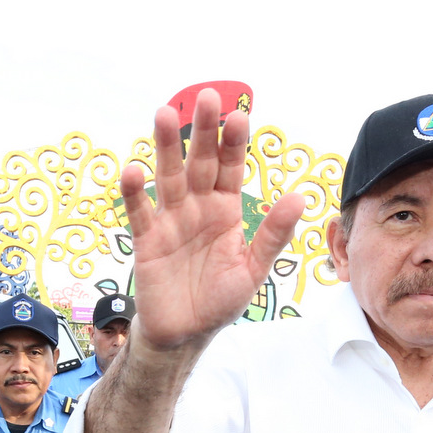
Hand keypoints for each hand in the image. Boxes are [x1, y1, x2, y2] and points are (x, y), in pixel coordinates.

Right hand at [121, 88, 305, 351]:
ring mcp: (170, 221)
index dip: (234, 143)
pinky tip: (132, 170)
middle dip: (203, 131)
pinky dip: (134, 193)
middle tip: (206, 98)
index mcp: (226, 210)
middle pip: (199, 162)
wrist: (185, 333)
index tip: (240, 115)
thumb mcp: (253, 269)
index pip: (231, 167)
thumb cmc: (220, 300)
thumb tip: (301, 197)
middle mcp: (197, 207)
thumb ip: (273, 235)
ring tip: (163, 115)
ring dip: (164, 147)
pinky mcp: (147, 241)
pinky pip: (139, 213)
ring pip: (167, 177)